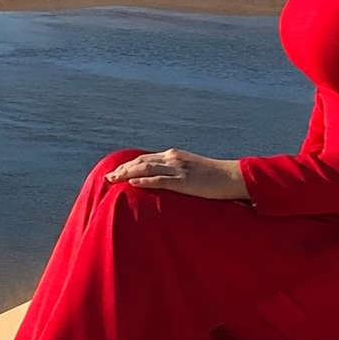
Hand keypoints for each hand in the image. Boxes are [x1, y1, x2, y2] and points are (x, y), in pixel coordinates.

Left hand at [105, 149, 249, 200]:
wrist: (232, 176)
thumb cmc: (213, 177)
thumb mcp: (190, 170)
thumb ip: (175, 173)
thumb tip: (161, 181)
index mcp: (173, 156)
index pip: (144, 158)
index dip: (127, 165)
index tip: (114, 172)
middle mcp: (172, 158)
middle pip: (140, 161)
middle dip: (122, 169)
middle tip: (107, 178)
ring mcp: (178, 168)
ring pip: (146, 168)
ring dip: (127, 174)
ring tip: (113, 180)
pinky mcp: (184, 181)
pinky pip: (161, 180)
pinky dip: (146, 180)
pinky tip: (134, 183)